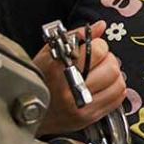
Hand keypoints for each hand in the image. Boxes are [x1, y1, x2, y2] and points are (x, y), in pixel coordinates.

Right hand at [34, 20, 125, 134]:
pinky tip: (102, 86)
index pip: (98, 50)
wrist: (25, 112)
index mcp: (59, 69)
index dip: (98, 45)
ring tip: (100, 73)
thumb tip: (100, 26)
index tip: (92, 48)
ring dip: (113, 75)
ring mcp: (81, 106)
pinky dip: (113, 89)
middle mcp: (71, 90)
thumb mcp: (49, 52)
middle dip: (107, 59)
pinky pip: (117, 99)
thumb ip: (76, 36)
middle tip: (97, 61)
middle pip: (111, 67)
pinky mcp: (89, 118)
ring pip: (118, 84)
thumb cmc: (37, 79)